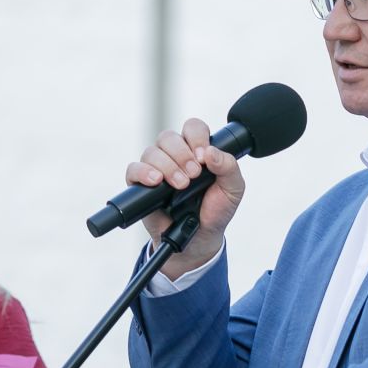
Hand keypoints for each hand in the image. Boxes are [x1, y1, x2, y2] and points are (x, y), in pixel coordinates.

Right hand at [131, 120, 243, 277]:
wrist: (200, 239)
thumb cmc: (215, 210)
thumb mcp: (233, 189)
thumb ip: (229, 167)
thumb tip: (211, 152)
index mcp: (196, 150)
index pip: (192, 127)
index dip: (197, 137)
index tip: (204, 157)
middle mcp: (174, 155)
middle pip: (169, 137)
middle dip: (182, 154)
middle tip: (193, 175)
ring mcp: (156, 169)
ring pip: (152, 151)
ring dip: (167, 166)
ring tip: (180, 185)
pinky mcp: (140, 185)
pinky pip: (134, 169)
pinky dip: (143, 172)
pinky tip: (156, 181)